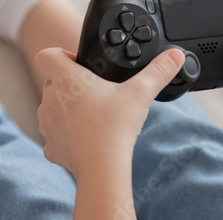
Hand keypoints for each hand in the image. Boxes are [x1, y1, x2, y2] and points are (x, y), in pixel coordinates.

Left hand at [35, 47, 184, 178]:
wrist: (102, 167)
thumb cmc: (115, 127)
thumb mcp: (141, 92)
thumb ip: (158, 71)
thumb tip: (175, 56)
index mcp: (66, 79)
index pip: (47, 55)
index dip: (61, 55)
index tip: (79, 64)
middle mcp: (50, 99)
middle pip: (52, 81)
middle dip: (69, 84)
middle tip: (94, 92)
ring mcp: (47, 123)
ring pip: (52, 107)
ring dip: (66, 108)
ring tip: (92, 115)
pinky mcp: (50, 146)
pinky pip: (55, 133)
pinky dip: (66, 134)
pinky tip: (85, 136)